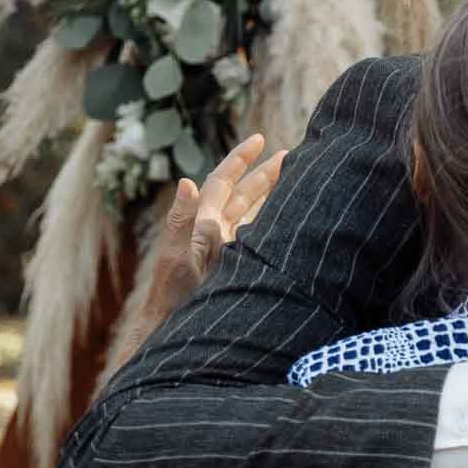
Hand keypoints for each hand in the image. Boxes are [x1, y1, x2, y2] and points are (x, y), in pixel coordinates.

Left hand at [110, 134, 287, 375]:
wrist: (174, 327)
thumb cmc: (174, 297)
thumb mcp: (178, 259)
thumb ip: (184, 222)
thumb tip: (186, 183)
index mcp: (202, 222)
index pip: (223, 183)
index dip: (240, 160)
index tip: (259, 141)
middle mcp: (215, 229)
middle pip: (242, 193)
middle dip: (264, 172)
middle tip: (290, 154)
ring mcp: (226, 245)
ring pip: (252, 211)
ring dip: (271, 193)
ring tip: (293, 177)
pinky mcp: (235, 261)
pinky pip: (256, 233)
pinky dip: (271, 220)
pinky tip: (286, 216)